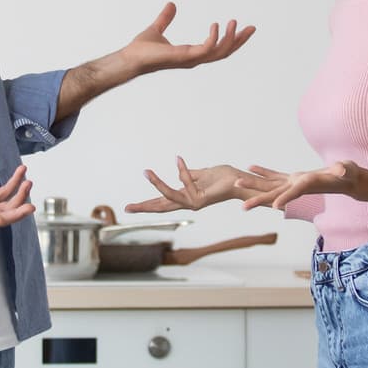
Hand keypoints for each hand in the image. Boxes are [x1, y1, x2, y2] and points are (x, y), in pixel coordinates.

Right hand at [0, 151, 35, 226]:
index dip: (1, 218)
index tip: (16, 214)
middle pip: (2, 216)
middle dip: (17, 208)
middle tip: (29, 195)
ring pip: (6, 206)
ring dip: (19, 195)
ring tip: (27, 179)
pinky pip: (4, 195)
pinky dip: (13, 186)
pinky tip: (20, 173)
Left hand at [117, 3, 255, 77]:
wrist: (129, 58)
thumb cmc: (141, 49)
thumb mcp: (157, 28)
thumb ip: (165, 18)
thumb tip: (171, 4)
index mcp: (191, 53)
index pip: (217, 49)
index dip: (231, 39)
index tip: (240, 26)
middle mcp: (193, 58)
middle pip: (224, 52)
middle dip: (239, 41)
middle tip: (252, 28)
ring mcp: (190, 59)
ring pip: (219, 52)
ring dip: (230, 39)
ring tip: (234, 22)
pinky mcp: (184, 57)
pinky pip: (206, 49)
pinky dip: (213, 39)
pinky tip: (215, 25)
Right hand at [125, 156, 252, 213]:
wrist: (241, 181)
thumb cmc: (224, 178)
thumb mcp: (203, 174)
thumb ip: (190, 174)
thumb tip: (179, 169)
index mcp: (186, 196)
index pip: (162, 201)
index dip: (146, 204)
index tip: (130, 207)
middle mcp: (188, 202)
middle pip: (161, 206)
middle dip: (143, 207)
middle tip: (126, 208)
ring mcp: (194, 203)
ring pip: (170, 196)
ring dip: (157, 183)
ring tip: (146, 171)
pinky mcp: (201, 199)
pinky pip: (186, 183)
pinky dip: (182, 171)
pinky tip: (178, 159)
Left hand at [237, 161, 358, 212]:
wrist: (347, 180)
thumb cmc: (348, 174)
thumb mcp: (347, 170)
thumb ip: (344, 170)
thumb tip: (342, 170)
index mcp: (309, 185)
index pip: (295, 192)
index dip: (286, 198)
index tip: (275, 207)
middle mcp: (297, 186)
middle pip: (276, 194)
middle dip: (259, 199)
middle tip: (243, 207)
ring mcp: (294, 182)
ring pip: (271, 185)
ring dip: (254, 184)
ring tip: (236, 181)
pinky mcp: (294, 177)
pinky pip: (275, 175)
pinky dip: (264, 171)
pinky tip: (251, 167)